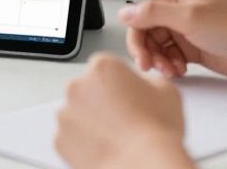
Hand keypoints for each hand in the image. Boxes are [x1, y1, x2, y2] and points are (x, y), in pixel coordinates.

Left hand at [55, 54, 192, 168]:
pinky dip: (83, 143)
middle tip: (124, 118)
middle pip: (88, 89)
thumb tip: (146, 86)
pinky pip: (71, 138)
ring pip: (78, 114)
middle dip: (102, 101)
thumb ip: (149, 81)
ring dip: (91, 121)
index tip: (129, 96)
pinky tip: (105, 148)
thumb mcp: (166, 91)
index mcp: (102, 67)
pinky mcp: (59, 140)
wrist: (143, 163)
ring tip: (116, 136)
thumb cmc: (155, 130)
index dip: (121, 83)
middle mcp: (78, 86)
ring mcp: (66, 113)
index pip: (107, 68)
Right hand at [86, 0, 226, 81]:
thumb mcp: (191, 17)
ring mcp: (183, 25)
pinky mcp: (190, 44)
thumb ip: (154, 14)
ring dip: (153, 56)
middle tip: (145, 61)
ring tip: (166, 70)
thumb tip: (126, 12)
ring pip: (151, 39)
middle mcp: (176, 4)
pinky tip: (176, 71)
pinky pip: (165, 53)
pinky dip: (166, 64)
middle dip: (138, 42)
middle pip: (139, 19)